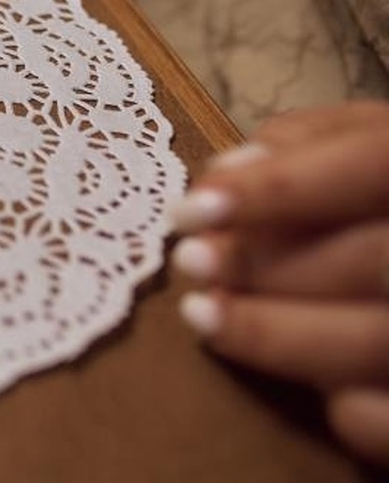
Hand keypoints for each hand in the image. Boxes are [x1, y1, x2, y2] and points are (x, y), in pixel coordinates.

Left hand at [170, 101, 388, 466]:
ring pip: (374, 341)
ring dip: (272, 333)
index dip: (280, 188)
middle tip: (190, 261)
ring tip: (200, 313)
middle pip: (371, 260)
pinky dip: (344, 406)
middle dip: (265, 266)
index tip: (192, 208)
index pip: (373, 165)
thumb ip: (306, 143)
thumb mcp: (366, 142)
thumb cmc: (386, 197)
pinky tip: (308, 384)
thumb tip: (224, 175)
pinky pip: (388, 416)